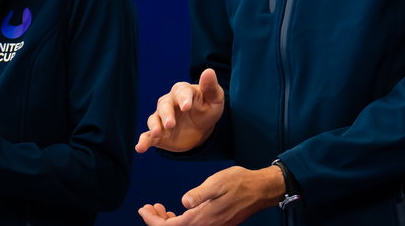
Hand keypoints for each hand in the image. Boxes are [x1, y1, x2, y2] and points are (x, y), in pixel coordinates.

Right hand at [135, 68, 224, 153]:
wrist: (201, 128)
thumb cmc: (208, 108)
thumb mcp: (214, 99)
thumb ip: (211, 87)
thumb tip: (208, 71)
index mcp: (182, 91)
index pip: (181, 93)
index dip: (183, 99)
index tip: (186, 107)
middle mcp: (168, 103)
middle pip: (164, 106)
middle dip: (166, 114)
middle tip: (170, 124)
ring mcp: (161, 118)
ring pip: (154, 120)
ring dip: (154, 126)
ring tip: (157, 134)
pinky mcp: (158, 134)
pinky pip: (148, 136)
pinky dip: (143, 141)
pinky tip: (140, 148)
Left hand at [138, 165, 284, 225]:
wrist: (261, 190)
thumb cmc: (240, 183)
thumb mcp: (218, 182)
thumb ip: (200, 194)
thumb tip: (183, 203)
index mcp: (202, 218)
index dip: (153, 221)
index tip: (143, 209)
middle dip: (157, 221)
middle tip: (148, 207)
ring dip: (168, 221)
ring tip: (160, 208)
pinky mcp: (215, 224)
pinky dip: (180, 220)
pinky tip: (177, 211)